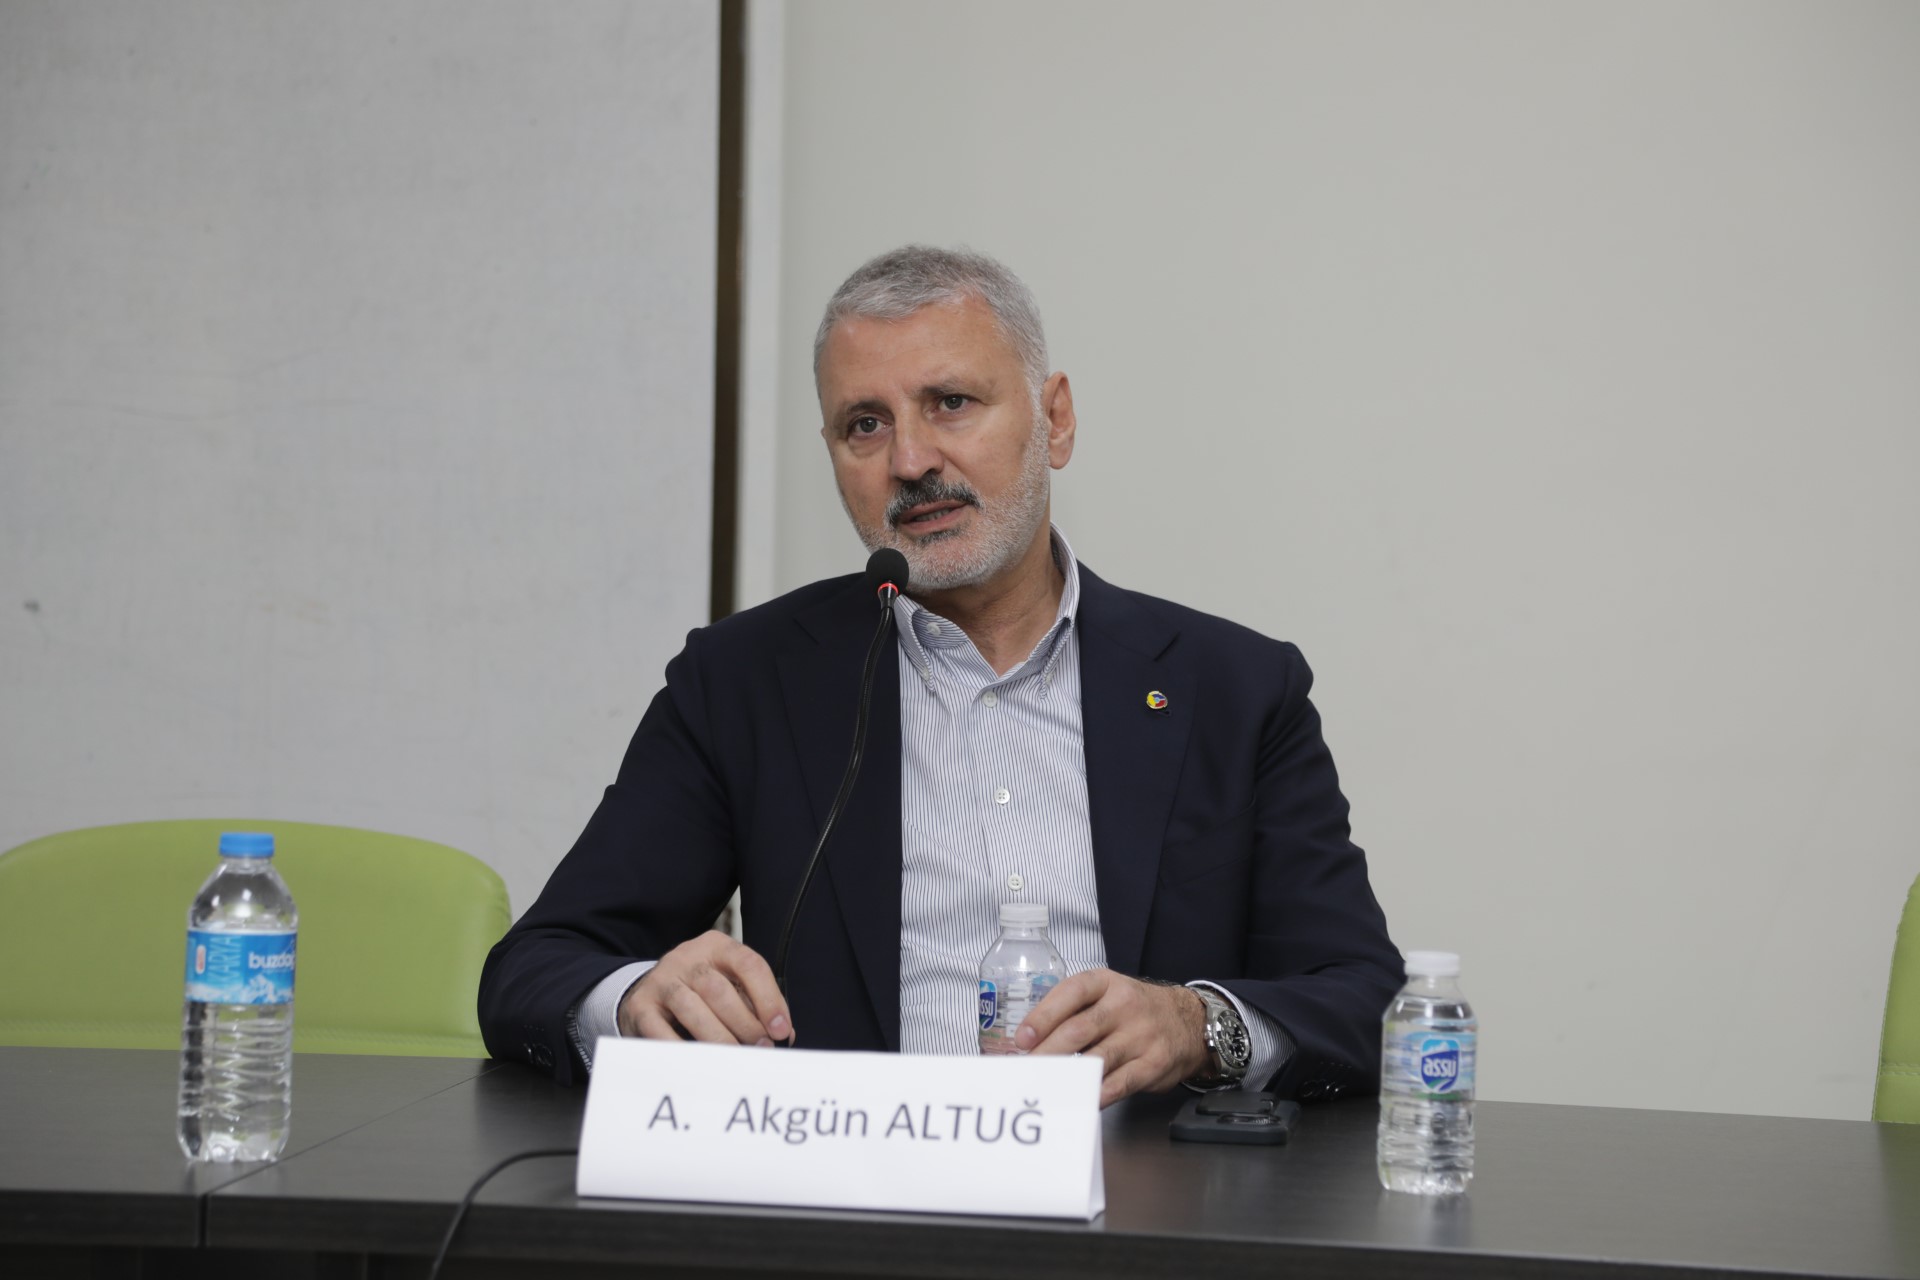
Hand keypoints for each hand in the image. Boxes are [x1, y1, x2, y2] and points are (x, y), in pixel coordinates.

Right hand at [617, 930, 793, 1046]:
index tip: (781, 1030)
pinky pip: (661, 1030)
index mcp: (717, 947)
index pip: (748, 964)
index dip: (769, 998)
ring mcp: (661, 980)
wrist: (649, 993)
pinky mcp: (641, 1005)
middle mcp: (687, 957)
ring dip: (718, 1037)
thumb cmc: (702, 994)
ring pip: (692, 1007)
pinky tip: (699, 1063)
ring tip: (736, 1059)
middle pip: (719, 989)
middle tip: (761, 1049)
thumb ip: (756, 1006)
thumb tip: (784, 1036)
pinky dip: (682, 1049)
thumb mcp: (730, 987)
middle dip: (745, 1023)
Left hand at [1015, 969, 1209, 1106]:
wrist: (1189, 1022)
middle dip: (1047, 1053)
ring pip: (1096, 1059)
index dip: (1043, 1016)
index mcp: (1106, 983)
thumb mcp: (1107, 995)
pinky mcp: (1153, 1063)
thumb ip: (1074, 1012)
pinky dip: (1097, 1094)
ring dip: (1067, 1076)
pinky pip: (1120, 1083)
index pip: (1071, 993)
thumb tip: (1030, 1042)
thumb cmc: (1135, 1011)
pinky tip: (1080, 1099)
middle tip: (1026, 1070)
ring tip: (1045, 1087)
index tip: (1022, 1038)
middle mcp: (1124, 1005)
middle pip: (1078, 1030)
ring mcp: (1141, 1035)